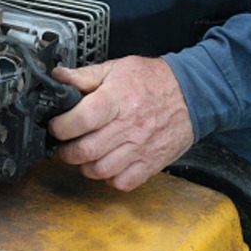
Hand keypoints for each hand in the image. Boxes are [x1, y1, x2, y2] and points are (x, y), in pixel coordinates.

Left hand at [48, 56, 194, 190]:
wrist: (193, 93)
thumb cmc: (153, 81)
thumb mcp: (117, 68)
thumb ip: (84, 76)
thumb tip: (58, 78)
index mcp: (118, 99)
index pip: (82, 119)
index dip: (61, 126)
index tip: (57, 125)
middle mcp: (129, 126)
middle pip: (86, 150)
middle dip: (66, 150)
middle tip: (65, 143)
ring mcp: (141, 147)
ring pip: (100, 170)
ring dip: (84, 166)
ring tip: (83, 155)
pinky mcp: (152, 163)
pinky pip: (122, 182)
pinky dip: (108, 178)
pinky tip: (106, 164)